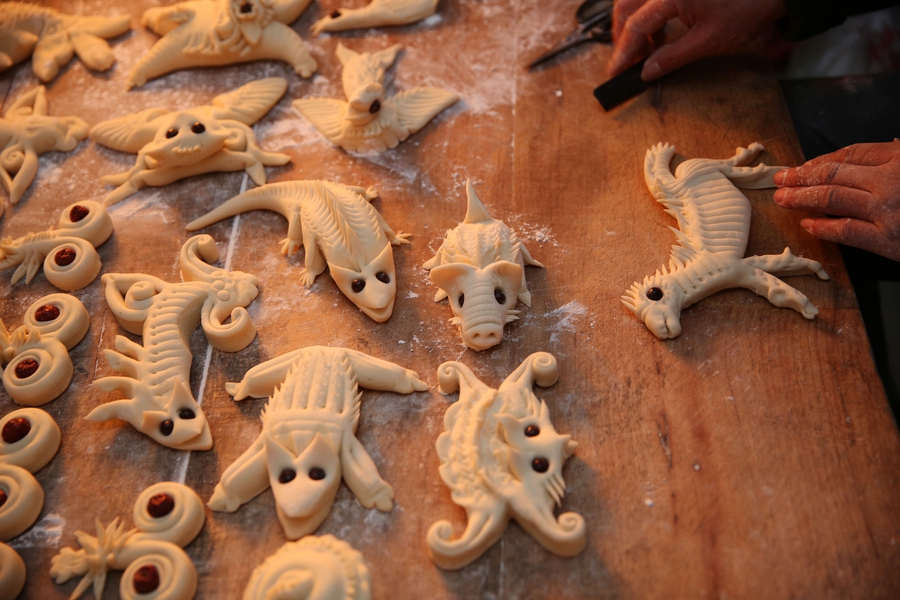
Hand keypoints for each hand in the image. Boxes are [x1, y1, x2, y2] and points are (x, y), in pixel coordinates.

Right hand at [608, 0, 785, 80]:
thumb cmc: (749, 8)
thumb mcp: (709, 41)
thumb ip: (673, 57)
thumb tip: (648, 71)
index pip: (636, 25)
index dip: (624, 52)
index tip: (616, 71)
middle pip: (627, 6)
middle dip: (623, 35)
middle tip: (626, 61)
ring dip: (634, 24)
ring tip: (644, 50)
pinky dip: (648, 14)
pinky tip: (658, 33)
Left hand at [773, 141, 899, 260]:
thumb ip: (894, 160)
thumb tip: (861, 165)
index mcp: (899, 158)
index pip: (852, 154)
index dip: (822, 160)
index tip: (803, 166)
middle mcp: (889, 181)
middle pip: (834, 174)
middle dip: (801, 177)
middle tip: (780, 179)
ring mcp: (886, 210)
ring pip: (832, 198)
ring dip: (801, 198)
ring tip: (782, 198)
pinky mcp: (887, 240)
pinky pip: (845, 230)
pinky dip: (822, 227)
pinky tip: (805, 224)